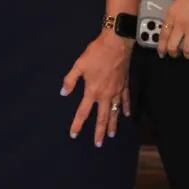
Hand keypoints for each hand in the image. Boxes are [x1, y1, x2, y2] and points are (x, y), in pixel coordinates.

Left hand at [61, 30, 132, 145]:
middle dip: (99, 131)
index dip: (78, 124)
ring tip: (111, 134)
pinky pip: (125, 100)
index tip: (74, 134)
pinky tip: (125, 115)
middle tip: (98, 144)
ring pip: (115, 112)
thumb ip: (70, 80)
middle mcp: (105, 95)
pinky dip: (125, 108)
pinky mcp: (124, 85)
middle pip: (102, 117)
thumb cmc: (95, 54)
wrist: (116, 44)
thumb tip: (63, 93)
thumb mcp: (79, 65)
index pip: (83, 111)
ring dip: (113, 124)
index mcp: (92, 91)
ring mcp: (117, 91)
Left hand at [158, 0, 188, 59]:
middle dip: (172, 53)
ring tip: (188, 54)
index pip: (163, 34)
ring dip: (187, 55)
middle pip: (173, 45)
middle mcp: (180, 24)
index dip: (161, 46)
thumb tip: (174, 3)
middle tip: (174, 54)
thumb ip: (174, 1)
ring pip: (187, 50)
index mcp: (171, 14)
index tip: (161, 52)